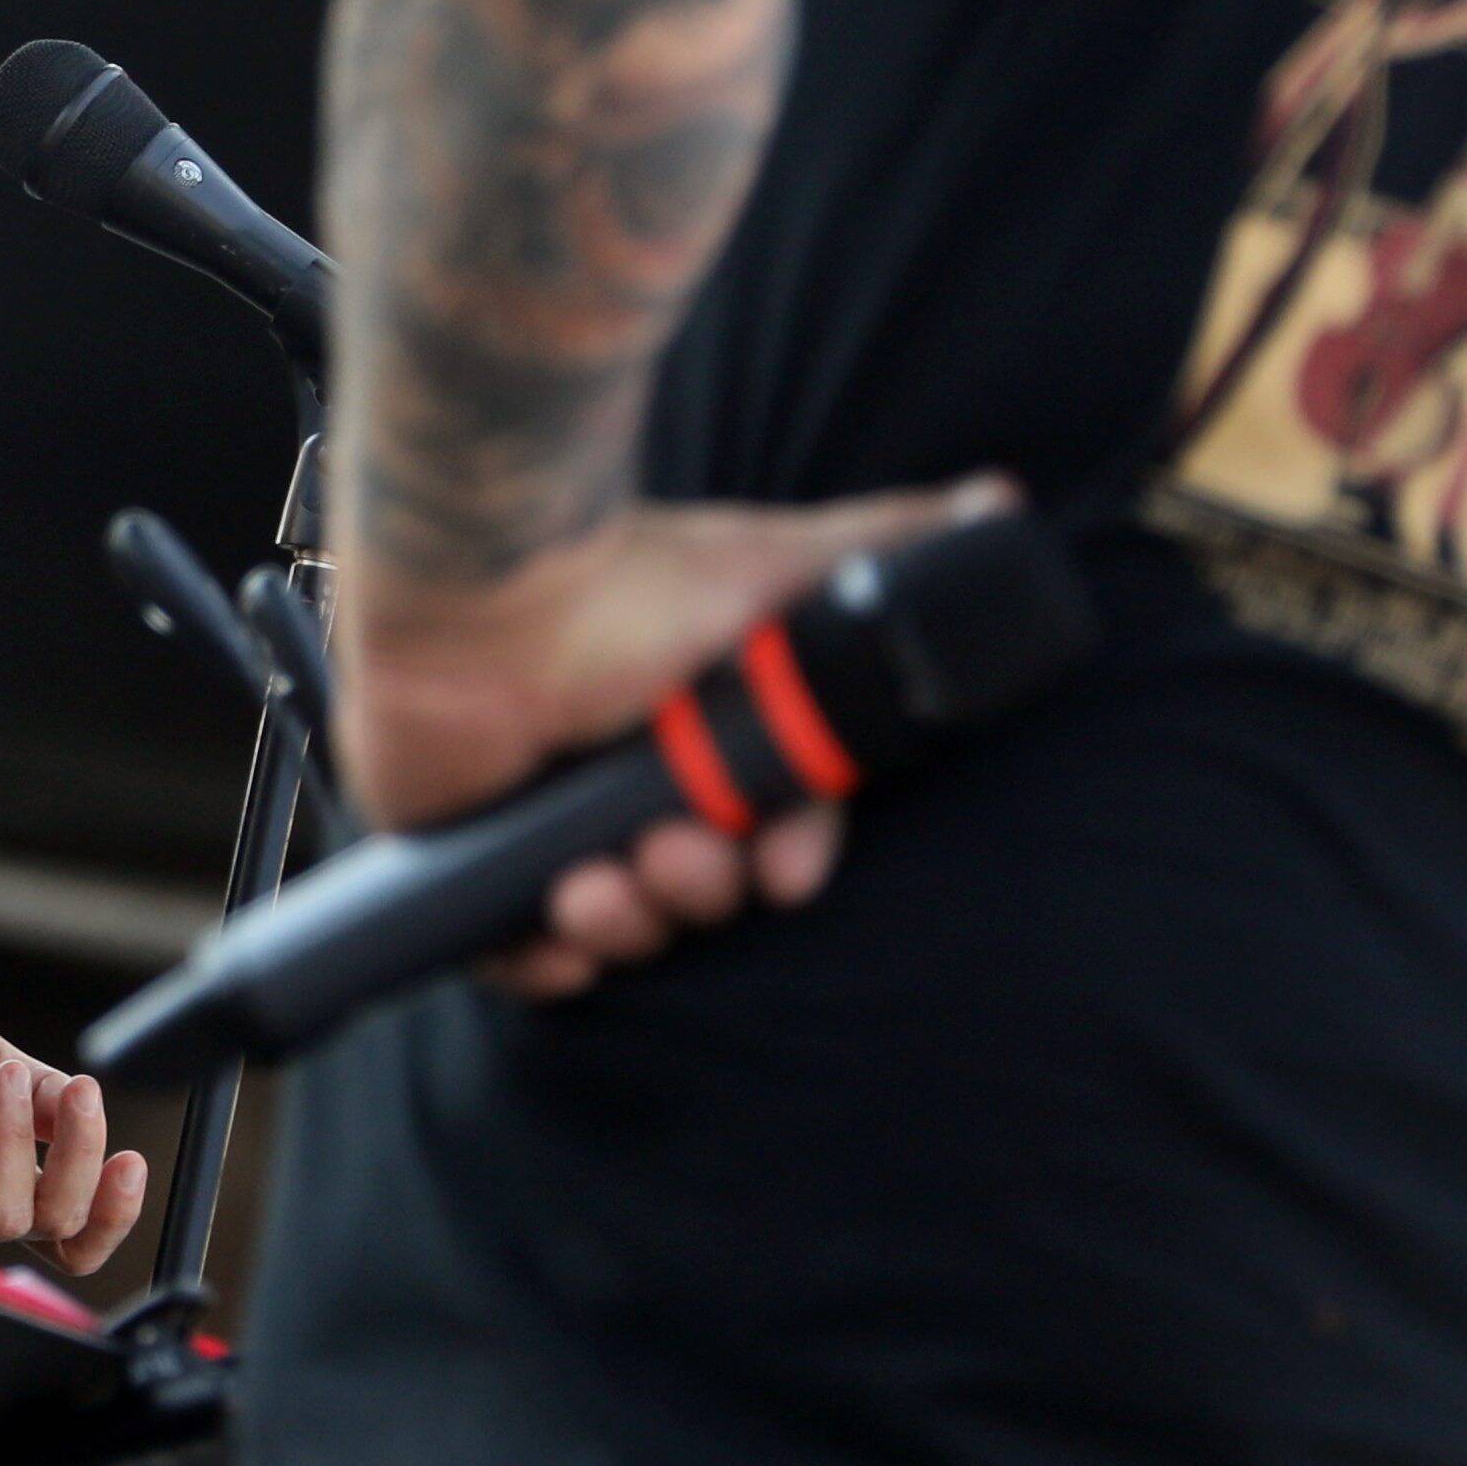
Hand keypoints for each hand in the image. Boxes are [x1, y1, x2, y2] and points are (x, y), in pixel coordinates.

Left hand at [339, 476, 1012, 996]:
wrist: (483, 593)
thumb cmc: (624, 580)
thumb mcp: (778, 566)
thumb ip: (888, 544)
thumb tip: (1000, 501)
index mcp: (698, 729)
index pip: (769, 827)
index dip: (788, 858)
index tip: (788, 871)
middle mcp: (627, 773)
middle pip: (697, 888)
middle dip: (702, 892)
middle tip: (677, 854)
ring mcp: (544, 815)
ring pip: (615, 924)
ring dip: (627, 924)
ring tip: (599, 881)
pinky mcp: (466, 849)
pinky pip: (510, 951)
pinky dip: (539, 964)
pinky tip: (552, 939)